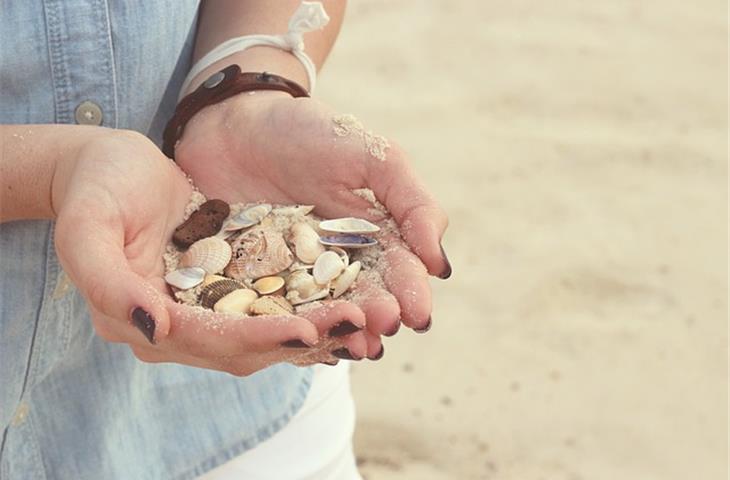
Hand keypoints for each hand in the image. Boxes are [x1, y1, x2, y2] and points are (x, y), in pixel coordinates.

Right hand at [53, 130, 332, 374]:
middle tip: (357, 323)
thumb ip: (107, 282)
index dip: (258, 337)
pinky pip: (270, 306)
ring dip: (315, 328)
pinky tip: (345, 300)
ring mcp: (202, 311)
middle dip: (302, 337)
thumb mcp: (87, 226)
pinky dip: (306, 308)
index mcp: (141, 319)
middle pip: (246, 345)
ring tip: (363, 316)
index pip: (208, 339)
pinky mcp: (223, 291)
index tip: (307, 332)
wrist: (109, 168)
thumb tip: (155, 327)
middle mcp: (174, 328)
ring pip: (266, 331)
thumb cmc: (96, 187)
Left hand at [175, 92, 450, 357]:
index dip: (409, 292)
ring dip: (340, 332)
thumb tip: (439, 264)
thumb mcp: (371, 155)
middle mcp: (336, 263)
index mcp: (371, 237)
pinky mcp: (251, 284)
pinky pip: (272, 312)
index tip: (416, 313)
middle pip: (362, 297)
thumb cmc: (306, 133)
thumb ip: (412, 202)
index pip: (397, 270)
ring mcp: (293, 276)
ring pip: (322, 312)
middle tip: (384, 329)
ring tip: (353, 349)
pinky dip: (288, 329)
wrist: (232, 122)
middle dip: (376, 316)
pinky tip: (299, 344)